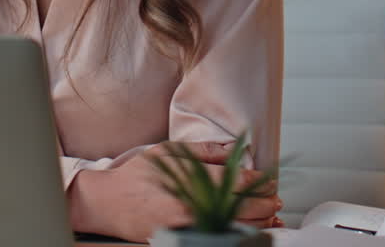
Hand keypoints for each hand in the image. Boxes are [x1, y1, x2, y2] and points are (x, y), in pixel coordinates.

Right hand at [67, 141, 282, 242]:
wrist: (108, 203)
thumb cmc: (136, 175)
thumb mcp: (168, 152)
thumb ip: (204, 151)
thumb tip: (233, 148)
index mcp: (194, 180)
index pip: (242, 182)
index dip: (262, 183)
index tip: (270, 182)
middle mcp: (196, 205)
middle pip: (246, 208)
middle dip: (266, 204)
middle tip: (276, 201)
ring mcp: (191, 226)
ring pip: (237, 228)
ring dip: (260, 223)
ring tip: (271, 218)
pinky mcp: (185, 240)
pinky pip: (220, 239)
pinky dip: (239, 236)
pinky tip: (249, 233)